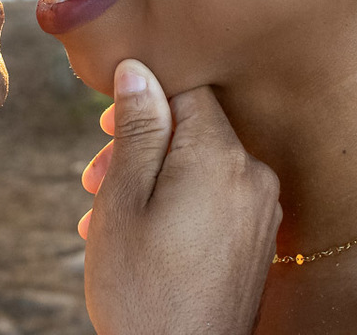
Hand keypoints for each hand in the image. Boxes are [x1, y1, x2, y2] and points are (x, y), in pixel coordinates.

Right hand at [80, 59, 280, 334]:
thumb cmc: (141, 287)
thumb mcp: (123, 199)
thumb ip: (136, 128)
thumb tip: (138, 69)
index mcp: (220, 156)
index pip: (188, 88)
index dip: (142, 95)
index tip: (106, 123)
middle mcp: (253, 174)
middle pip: (193, 127)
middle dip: (141, 142)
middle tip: (95, 177)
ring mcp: (261, 209)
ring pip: (201, 163)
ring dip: (153, 175)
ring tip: (107, 212)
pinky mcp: (258, 238)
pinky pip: (216, 196)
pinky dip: (177, 200)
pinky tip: (141, 231)